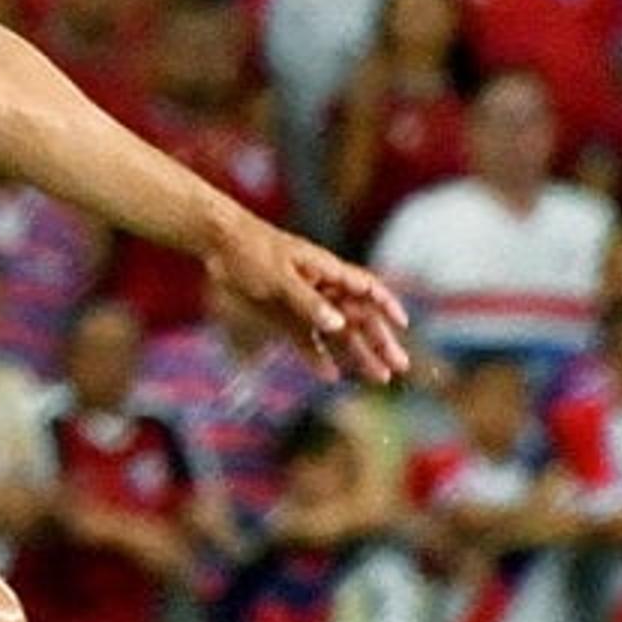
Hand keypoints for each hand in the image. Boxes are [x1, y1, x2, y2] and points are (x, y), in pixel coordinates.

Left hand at [205, 218, 410, 381]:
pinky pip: (307, 340)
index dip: (387, 304)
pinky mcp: (284, 317)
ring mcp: (304, 305)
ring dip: (359, 354)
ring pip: (339, 333)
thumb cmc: (253, 251)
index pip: (366, 288)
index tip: (403, 325)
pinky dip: (318, 357)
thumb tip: (338, 324)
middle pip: (359, 317)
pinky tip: (330, 375)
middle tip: (399, 366)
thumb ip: (307, 301)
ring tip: (379, 377)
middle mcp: (321, 289)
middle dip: (381, 341)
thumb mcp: (279, 276)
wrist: (219, 245)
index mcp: (327, 271)